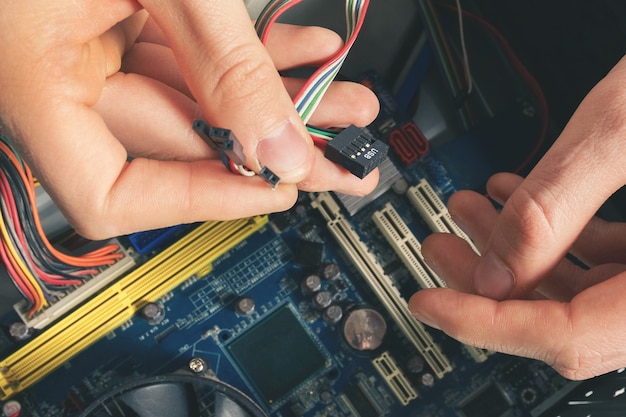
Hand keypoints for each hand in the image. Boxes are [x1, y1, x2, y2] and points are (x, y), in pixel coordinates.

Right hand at [0, 1, 378, 238]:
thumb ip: (226, 65)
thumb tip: (279, 144)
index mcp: (33, 76)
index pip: (112, 193)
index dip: (201, 199)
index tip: (273, 189)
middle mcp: (58, 76)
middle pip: (175, 146)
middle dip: (270, 147)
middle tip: (340, 154)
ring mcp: (88, 50)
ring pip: (192, 103)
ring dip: (274, 103)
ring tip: (343, 104)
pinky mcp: (116, 21)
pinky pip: (187, 59)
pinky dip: (248, 60)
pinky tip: (304, 54)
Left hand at [409, 55, 625, 379]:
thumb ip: (556, 205)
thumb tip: (493, 270)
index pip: (569, 335)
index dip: (485, 324)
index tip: (429, 303)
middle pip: (568, 313)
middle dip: (489, 278)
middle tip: (439, 244)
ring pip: (582, 283)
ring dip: (515, 247)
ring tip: (469, 207)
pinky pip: (609, 255)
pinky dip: (556, 230)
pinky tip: (520, 196)